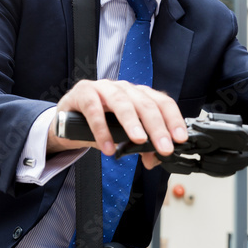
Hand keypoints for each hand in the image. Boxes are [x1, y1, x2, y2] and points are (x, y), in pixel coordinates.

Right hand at [47, 79, 187, 168]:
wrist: (67, 119)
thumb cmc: (100, 123)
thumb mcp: (123, 136)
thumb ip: (141, 146)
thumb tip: (155, 159)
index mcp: (139, 95)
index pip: (162, 103)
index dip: (173, 120)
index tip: (180, 139)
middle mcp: (124, 88)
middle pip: (145, 104)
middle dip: (157, 127)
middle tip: (164, 147)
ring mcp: (103, 88)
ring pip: (122, 103)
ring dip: (132, 123)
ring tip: (139, 141)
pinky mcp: (83, 93)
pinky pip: (94, 110)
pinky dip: (102, 130)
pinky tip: (108, 148)